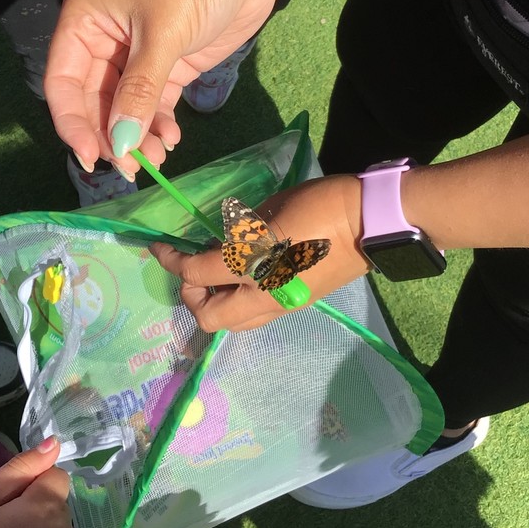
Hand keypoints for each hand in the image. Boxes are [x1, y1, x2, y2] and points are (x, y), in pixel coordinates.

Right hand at [44, 0, 290, 176]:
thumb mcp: (162, 35)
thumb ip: (139, 93)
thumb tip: (120, 146)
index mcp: (84, 20)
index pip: (63, 82)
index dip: (72, 123)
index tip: (93, 157)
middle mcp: (103, 39)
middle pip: (93, 101)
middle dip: (110, 135)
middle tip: (131, 170)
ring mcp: (137, 53)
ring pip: (125, 107)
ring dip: (137, 136)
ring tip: (157, 160)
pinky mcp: (170, 62)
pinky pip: (154, 102)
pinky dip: (159, 124)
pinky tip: (171, 140)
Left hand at [151, 176, 367, 331]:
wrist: (369, 223)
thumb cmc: (319, 203)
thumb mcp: (270, 208)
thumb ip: (240, 231)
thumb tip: (221, 242)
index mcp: (253, 263)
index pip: (196, 273)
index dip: (171, 261)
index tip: (159, 248)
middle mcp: (262, 294)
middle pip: (208, 316)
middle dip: (192, 294)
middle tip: (195, 268)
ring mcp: (281, 305)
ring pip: (232, 324)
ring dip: (216, 304)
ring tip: (218, 275)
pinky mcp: (296, 306)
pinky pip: (255, 316)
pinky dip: (239, 302)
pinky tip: (244, 277)